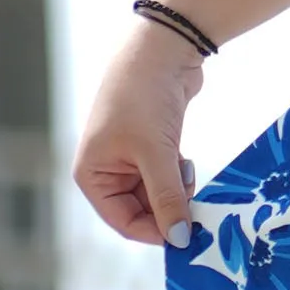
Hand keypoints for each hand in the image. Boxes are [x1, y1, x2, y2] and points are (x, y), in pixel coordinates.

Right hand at [73, 21, 204, 246]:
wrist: (162, 49)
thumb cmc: (145, 99)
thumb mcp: (157, 155)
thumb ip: (168, 199)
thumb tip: (180, 240)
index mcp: (92, 175)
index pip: (123, 222)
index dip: (155, 232)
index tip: (188, 236)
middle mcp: (106, 170)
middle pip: (141, 210)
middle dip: (169, 209)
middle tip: (197, 206)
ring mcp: (128, 158)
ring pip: (158, 194)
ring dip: (177, 190)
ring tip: (186, 168)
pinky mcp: (151, 147)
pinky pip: (167, 177)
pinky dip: (180, 175)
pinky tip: (186, 159)